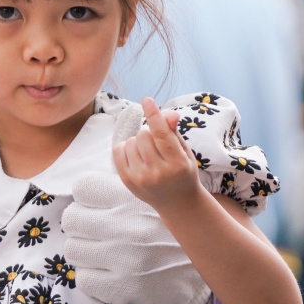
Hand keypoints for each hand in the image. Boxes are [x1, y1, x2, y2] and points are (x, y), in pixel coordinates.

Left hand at [62, 172, 211, 303]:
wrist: (206, 257)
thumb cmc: (167, 221)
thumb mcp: (150, 194)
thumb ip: (120, 184)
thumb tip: (85, 182)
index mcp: (130, 198)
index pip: (82, 188)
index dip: (87, 197)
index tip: (95, 205)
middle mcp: (125, 226)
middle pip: (71, 219)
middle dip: (81, 224)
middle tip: (95, 229)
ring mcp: (124, 258)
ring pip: (73, 249)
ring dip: (84, 249)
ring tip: (99, 250)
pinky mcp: (125, 287)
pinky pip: (84, 279)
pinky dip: (92, 275)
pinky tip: (105, 270)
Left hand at [113, 98, 202, 214]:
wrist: (177, 203)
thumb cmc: (182, 172)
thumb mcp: (184, 153)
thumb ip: (174, 132)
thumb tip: (167, 113)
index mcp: (177, 164)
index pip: (162, 135)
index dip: (154, 115)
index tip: (147, 100)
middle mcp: (158, 172)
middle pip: (144, 134)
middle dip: (149, 133)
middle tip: (157, 145)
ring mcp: (140, 178)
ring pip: (130, 141)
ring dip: (138, 142)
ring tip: (149, 154)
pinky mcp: (127, 180)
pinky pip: (118, 150)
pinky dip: (126, 148)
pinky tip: (137, 156)